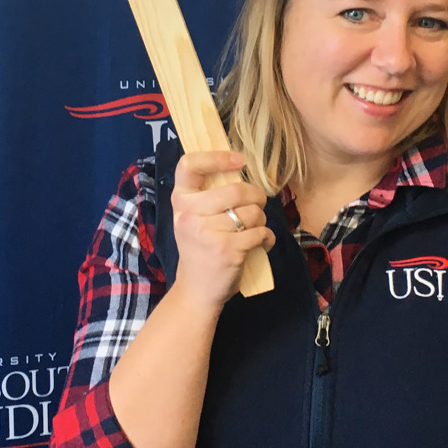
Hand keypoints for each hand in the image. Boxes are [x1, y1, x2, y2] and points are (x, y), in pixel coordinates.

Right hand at [170, 151, 273, 311]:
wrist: (196, 290)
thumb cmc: (200, 248)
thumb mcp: (193, 218)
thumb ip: (207, 195)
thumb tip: (238, 167)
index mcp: (180, 201)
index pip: (189, 165)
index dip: (217, 157)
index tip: (239, 161)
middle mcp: (189, 214)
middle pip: (236, 190)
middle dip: (256, 197)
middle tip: (258, 204)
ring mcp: (208, 233)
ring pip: (253, 212)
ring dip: (261, 220)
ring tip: (254, 229)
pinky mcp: (228, 250)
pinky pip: (261, 232)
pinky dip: (267, 238)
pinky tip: (260, 243)